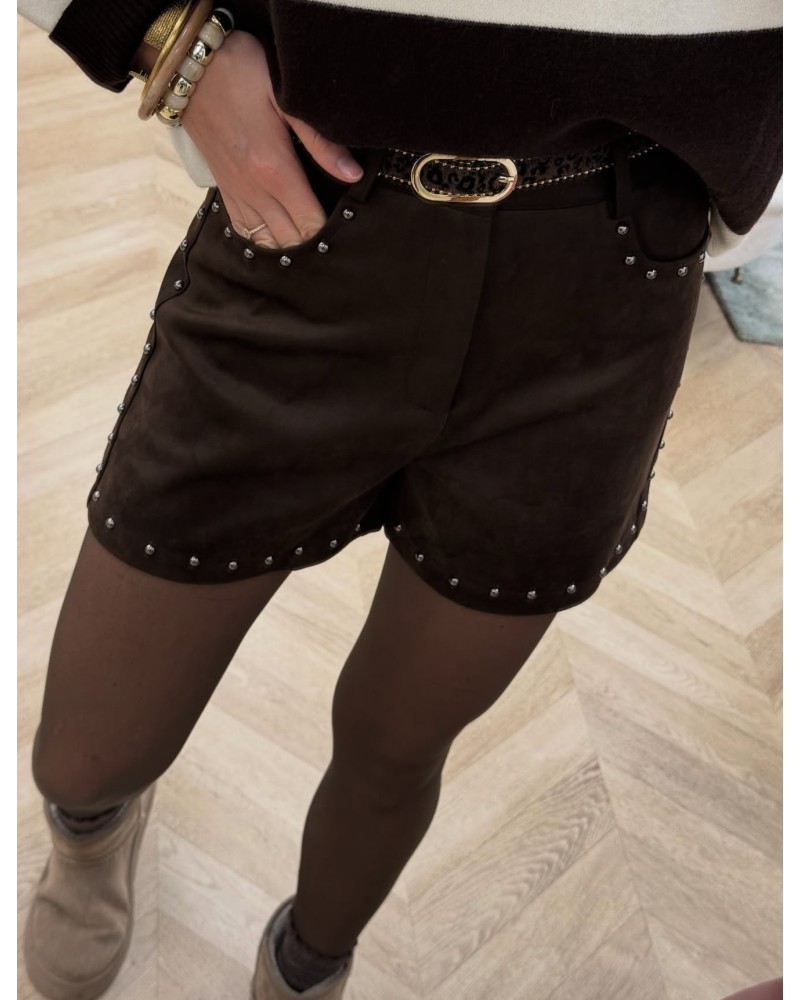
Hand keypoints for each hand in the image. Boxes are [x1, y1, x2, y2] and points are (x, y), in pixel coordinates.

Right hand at [179, 30, 362, 248]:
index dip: (331, 233)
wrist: (191, 68)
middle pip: (291, 240)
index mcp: (275, 172)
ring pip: (267, 242)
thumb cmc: (242, 75)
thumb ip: (321, 143)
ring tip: (309, 241)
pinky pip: (244, 230)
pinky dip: (263, 239)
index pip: (310, 224)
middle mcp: (255, 191)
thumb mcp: (287, 100)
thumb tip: (353, 174)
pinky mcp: (224, 189)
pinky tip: (277, 235)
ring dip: (289, 245)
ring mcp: (237, 193)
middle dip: (313, 244)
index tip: (347, 228)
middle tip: (334, 238)